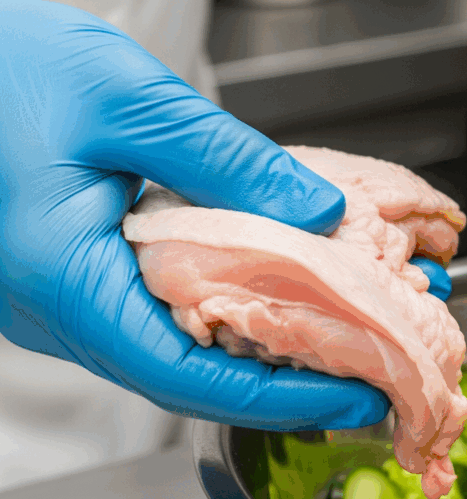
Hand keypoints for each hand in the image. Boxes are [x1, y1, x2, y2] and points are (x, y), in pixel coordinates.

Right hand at [0, 0, 450, 430]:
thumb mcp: (127, 100)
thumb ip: (229, 161)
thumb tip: (320, 211)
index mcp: (65, 279)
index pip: (189, 376)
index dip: (284, 398)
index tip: (361, 397)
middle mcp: (59, 311)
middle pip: (191, 376)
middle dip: (289, 381)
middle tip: (375, 371)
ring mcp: (63, 300)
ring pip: (176, 350)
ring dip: (261, 349)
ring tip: (344, 336)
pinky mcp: (72, 278)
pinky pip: (158, 316)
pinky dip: (227, 312)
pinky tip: (277, 291)